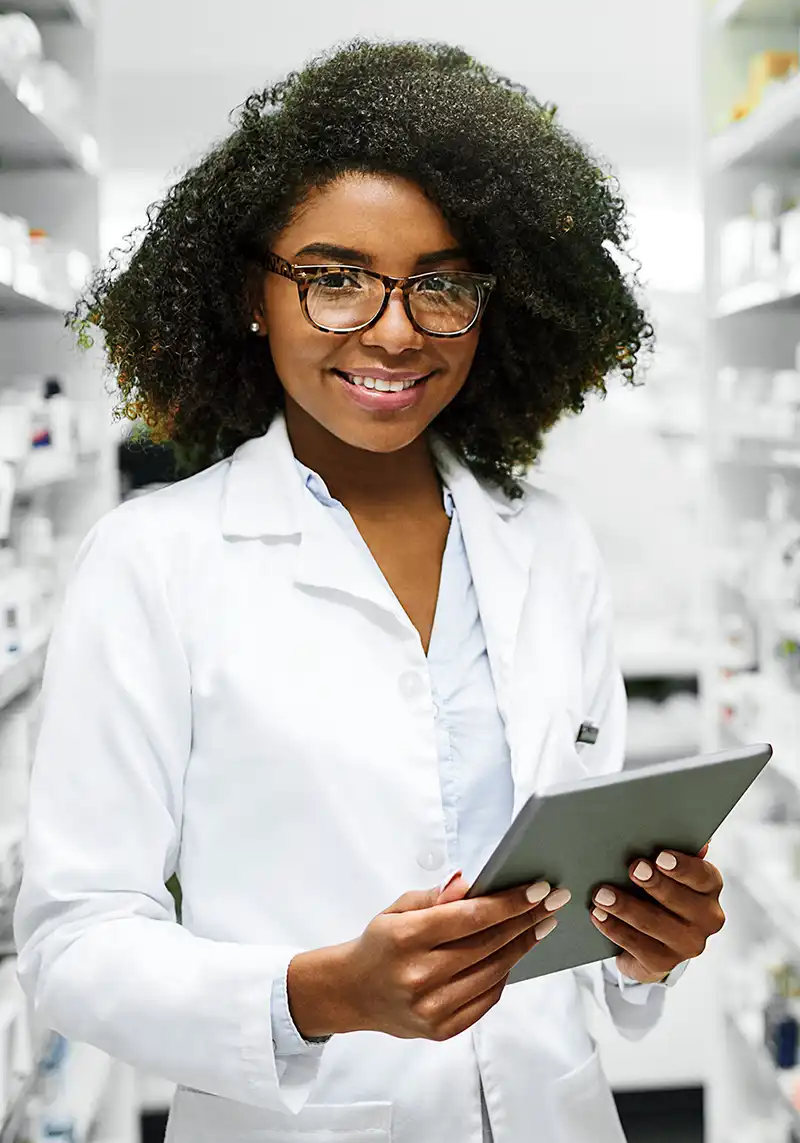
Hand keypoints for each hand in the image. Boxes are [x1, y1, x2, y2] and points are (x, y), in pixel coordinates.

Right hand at [287, 872, 570, 1041]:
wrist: (352, 992)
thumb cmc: (379, 944)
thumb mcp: (398, 909)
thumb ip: (437, 897)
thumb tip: (472, 883)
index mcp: (405, 938)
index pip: (470, 917)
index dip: (509, 902)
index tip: (538, 888)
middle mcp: (418, 975)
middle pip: (487, 944)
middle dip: (525, 920)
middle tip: (552, 902)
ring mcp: (430, 1007)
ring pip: (493, 972)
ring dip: (521, 946)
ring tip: (540, 926)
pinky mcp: (440, 1029)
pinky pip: (487, 999)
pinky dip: (504, 975)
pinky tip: (513, 955)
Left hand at [588, 843, 725, 983]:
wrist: (653, 937)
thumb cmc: (660, 891)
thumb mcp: (669, 870)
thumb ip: (675, 850)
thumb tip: (696, 839)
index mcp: (709, 889)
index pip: (703, 876)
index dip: (683, 867)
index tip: (660, 857)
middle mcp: (706, 919)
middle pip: (679, 900)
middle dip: (655, 884)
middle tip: (633, 868)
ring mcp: (686, 945)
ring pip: (654, 924)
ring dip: (625, 907)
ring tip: (601, 894)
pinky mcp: (663, 963)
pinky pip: (636, 946)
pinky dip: (614, 928)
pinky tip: (598, 915)